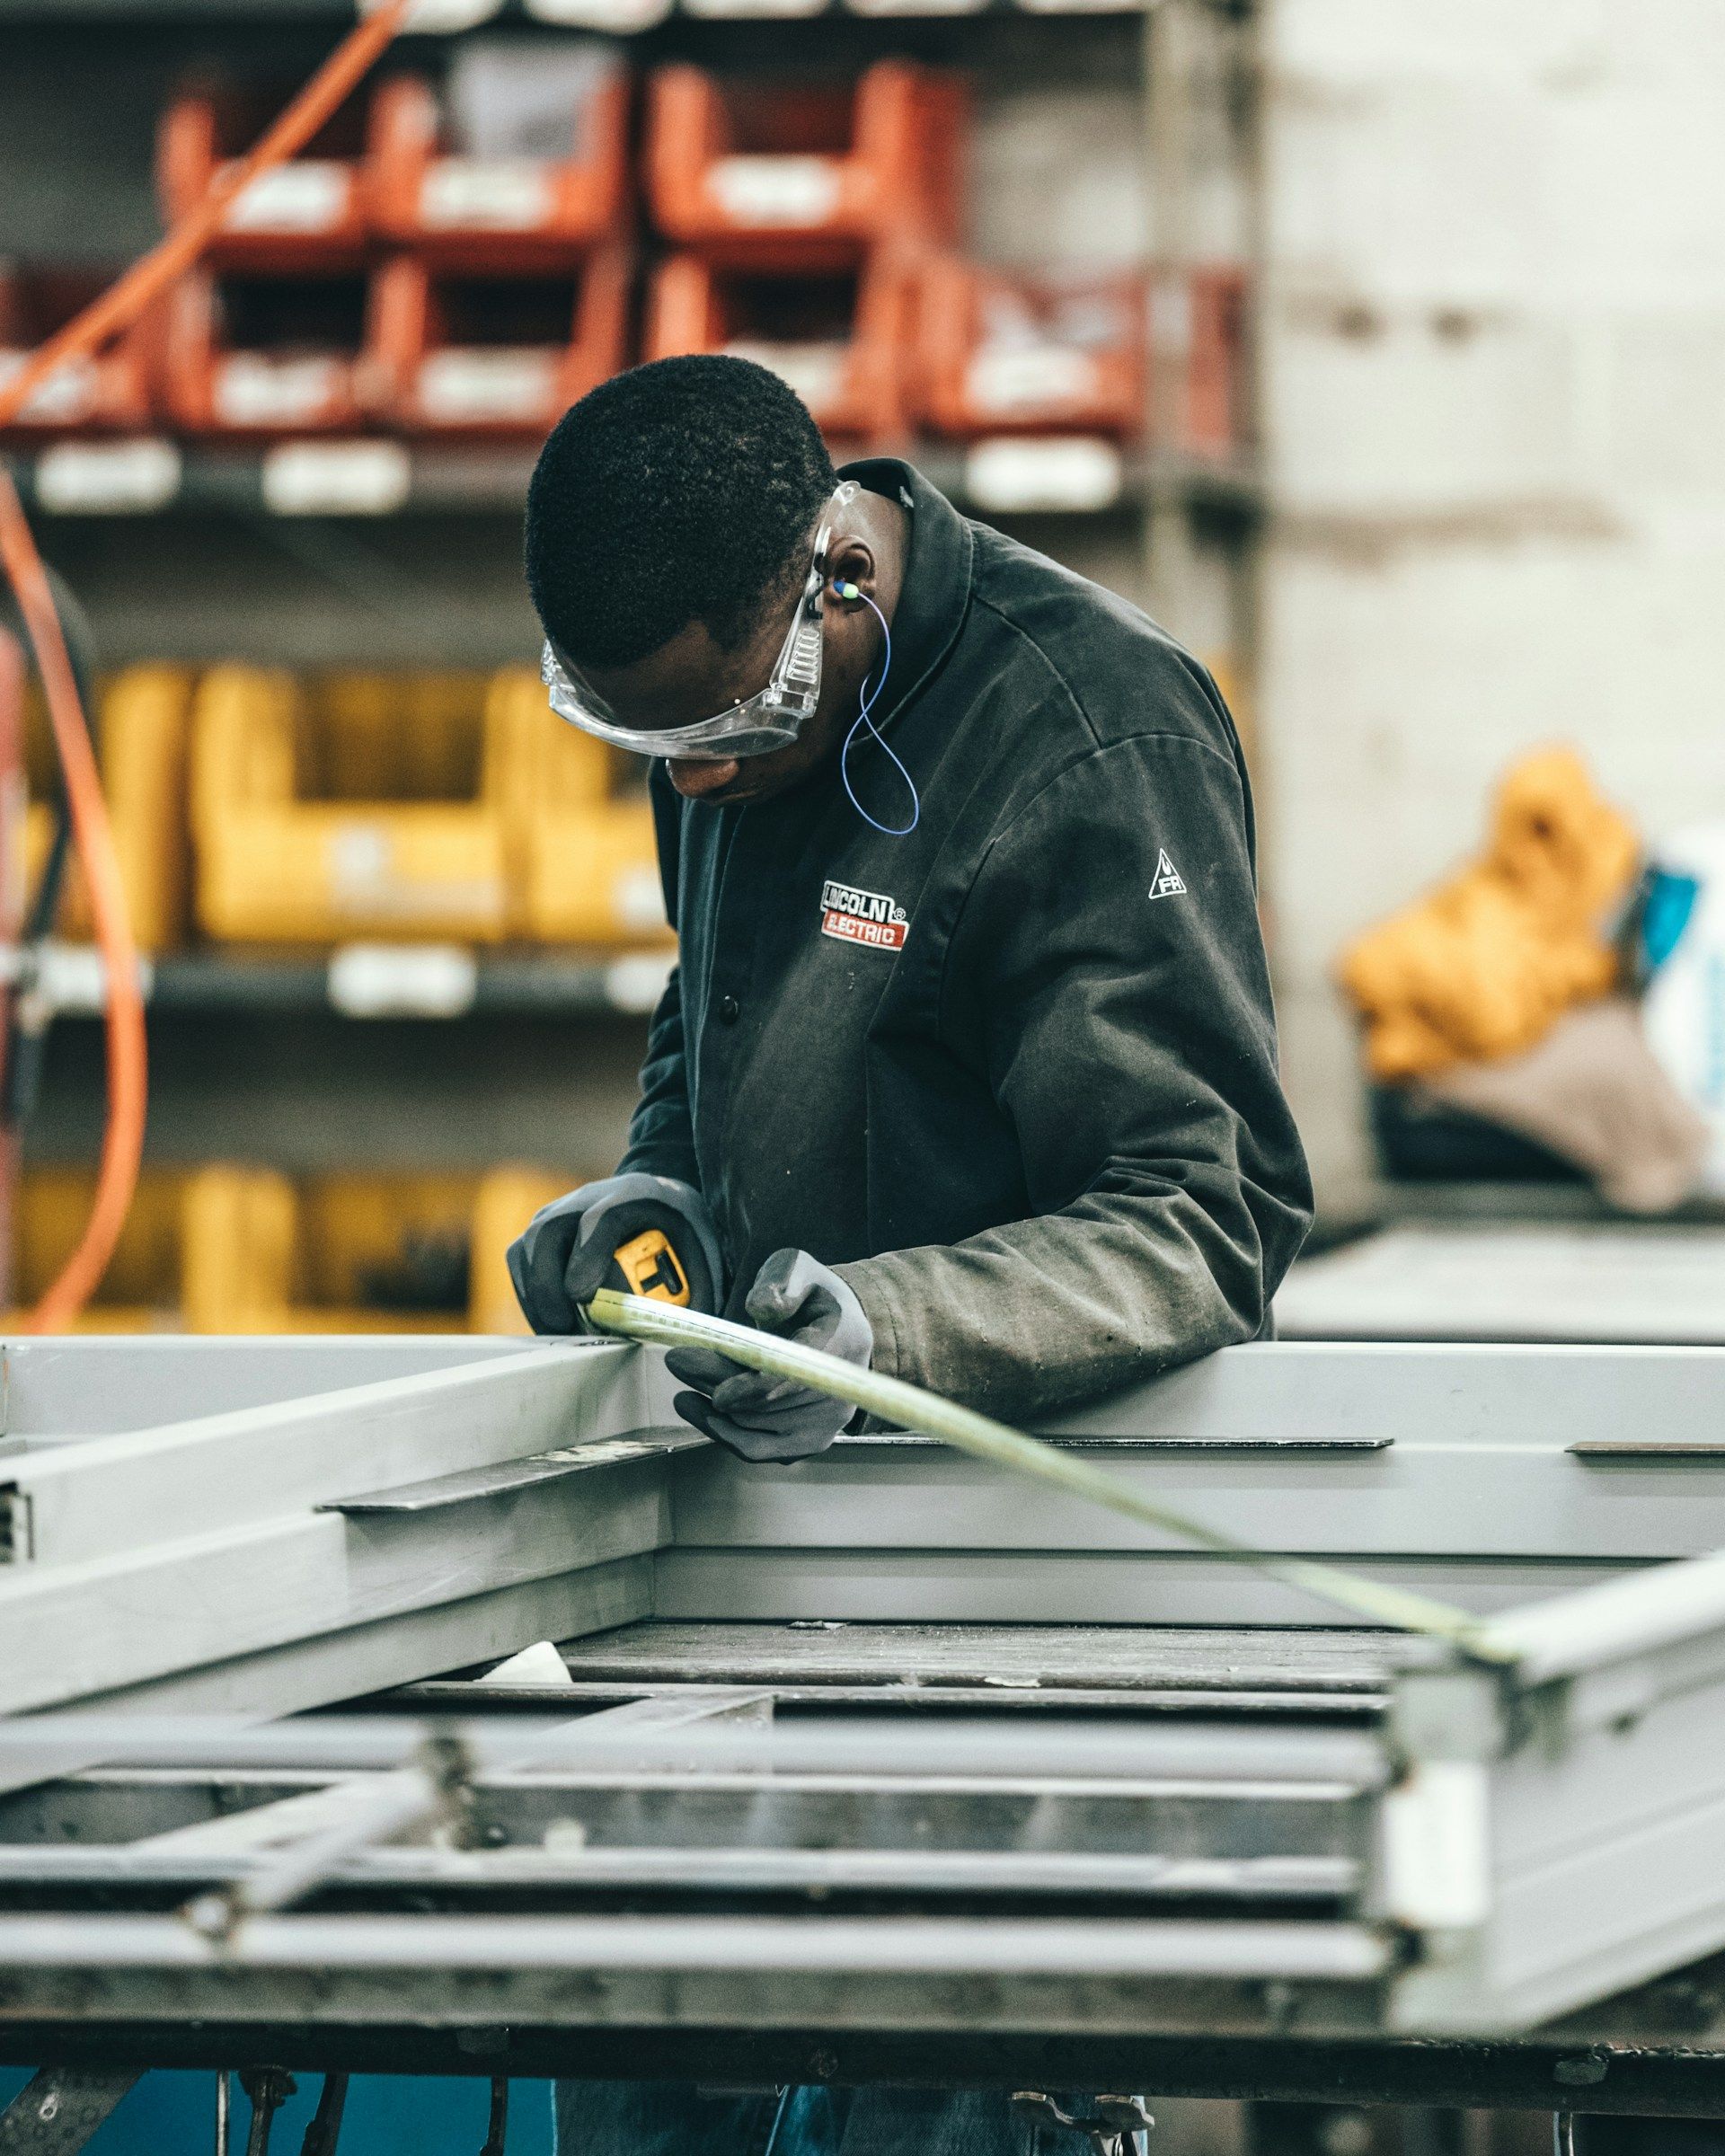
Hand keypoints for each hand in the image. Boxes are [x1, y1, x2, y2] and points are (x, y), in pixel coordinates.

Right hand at [507, 1173, 722, 1334]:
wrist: (655, 1197)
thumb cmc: (679, 1228)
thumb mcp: (702, 1249)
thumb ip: (699, 1289)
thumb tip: (688, 1338)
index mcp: (632, 1195)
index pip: (600, 1217)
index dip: (588, 1254)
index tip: (583, 1294)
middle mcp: (585, 1198)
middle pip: (549, 1229)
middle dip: (549, 1283)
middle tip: (566, 1326)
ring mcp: (557, 1212)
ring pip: (527, 1247)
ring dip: (536, 1296)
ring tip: (559, 1332)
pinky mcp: (540, 1232)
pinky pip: (520, 1261)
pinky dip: (530, 1295)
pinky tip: (552, 1322)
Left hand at [666, 1248, 871, 1462]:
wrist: (839, 1325)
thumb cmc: (811, 1294)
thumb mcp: (797, 1268)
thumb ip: (780, 1281)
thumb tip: (761, 1308)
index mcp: (843, 1340)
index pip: (797, 1376)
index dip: (755, 1389)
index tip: (717, 1393)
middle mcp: (843, 1389)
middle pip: (769, 1403)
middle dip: (718, 1385)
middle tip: (678, 1362)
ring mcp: (828, 1420)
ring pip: (759, 1428)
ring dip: (714, 1412)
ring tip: (683, 1392)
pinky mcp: (810, 1439)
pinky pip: (762, 1449)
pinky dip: (727, 1435)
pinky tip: (702, 1415)